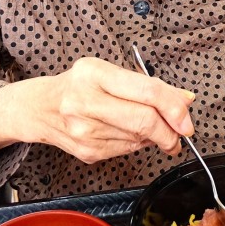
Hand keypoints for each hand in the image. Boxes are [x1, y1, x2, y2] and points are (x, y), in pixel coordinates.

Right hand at [0, 57, 194, 161]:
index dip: (174, 107)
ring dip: (154, 136)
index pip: (147, 91)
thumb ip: (149, 86)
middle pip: (145, 121)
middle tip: (180, 133)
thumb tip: (185, 100)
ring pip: (139, 139)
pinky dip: (137, 144)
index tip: (187, 119)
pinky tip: (126, 132)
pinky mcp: (86, 152)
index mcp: (94, 73)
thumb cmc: (78, 85)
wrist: (38, 107)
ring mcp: (84, 130)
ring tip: (149, 126)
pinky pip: (127, 150)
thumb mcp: (110, 73)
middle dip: (171, 131)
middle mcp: (85, 101)